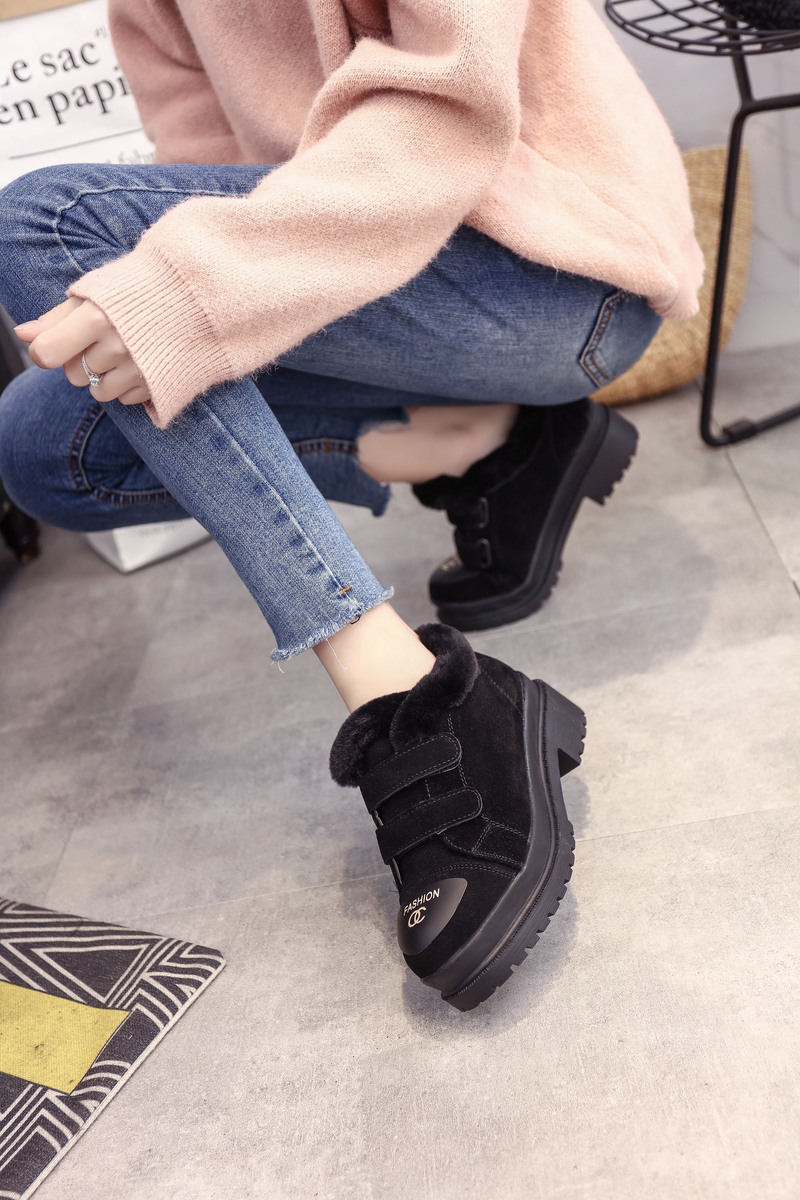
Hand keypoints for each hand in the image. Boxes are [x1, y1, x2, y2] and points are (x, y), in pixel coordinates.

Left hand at [15, 298, 149, 406]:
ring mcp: (140, 370)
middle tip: (103, 339)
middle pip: (73, 374)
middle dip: (81, 360)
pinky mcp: (158, 386)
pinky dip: (128, 386)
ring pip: (98, 391)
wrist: (198, 296)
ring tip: (123, 352)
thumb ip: (58, 316)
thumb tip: (23, 334)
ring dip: (104, 377)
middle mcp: (117, 347)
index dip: (45, 351)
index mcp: (97, 318)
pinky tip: (141, 363)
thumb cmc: (141, 288)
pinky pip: (125, 399)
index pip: (48, 353)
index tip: (54, 344)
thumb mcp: (97, 292)